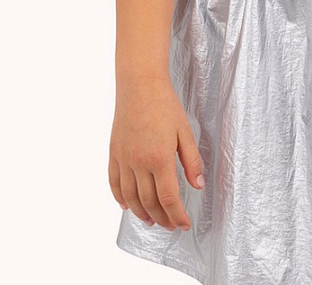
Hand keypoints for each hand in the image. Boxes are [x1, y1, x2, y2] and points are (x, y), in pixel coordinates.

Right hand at [108, 74, 204, 230]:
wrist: (139, 85)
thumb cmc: (165, 105)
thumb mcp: (185, 131)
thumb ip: (192, 161)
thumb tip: (197, 186)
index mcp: (159, 159)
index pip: (168, 198)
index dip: (177, 215)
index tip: (184, 224)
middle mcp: (138, 163)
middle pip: (149, 202)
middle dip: (162, 218)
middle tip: (171, 225)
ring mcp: (123, 159)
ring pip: (129, 198)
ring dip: (141, 213)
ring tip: (151, 221)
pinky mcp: (113, 153)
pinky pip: (114, 183)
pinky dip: (119, 198)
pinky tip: (126, 206)